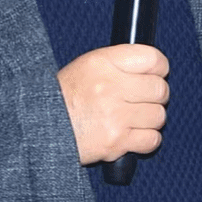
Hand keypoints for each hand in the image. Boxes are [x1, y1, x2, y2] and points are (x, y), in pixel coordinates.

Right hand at [56, 43, 168, 165]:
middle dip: (156, 95)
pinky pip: (152, 139)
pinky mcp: (116, 141)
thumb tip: (153, 68)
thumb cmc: (65, 96)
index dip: (159, 67)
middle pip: (160, 89)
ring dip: (150, 119)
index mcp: (103, 63)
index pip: (152, 59)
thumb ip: (118, 63)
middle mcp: (110, 86)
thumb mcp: (86, 66)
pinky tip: (133, 134)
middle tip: (143, 99)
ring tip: (134, 118)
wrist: (42, 127)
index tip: (156, 74)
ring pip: (158, 115)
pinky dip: (147, 139)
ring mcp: (115, 116)